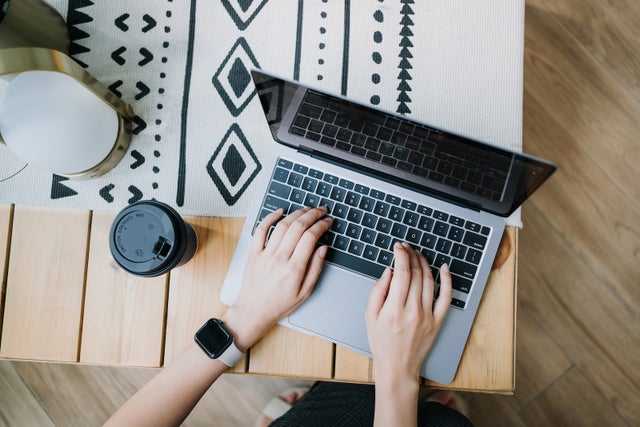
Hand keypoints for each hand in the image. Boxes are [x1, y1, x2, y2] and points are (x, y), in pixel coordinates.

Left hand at [223, 207, 332, 351]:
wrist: (253, 312)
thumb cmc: (279, 305)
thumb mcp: (305, 292)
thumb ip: (316, 269)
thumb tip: (323, 248)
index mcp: (294, 269)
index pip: (311, 237)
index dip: (322, 225)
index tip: (328, 221)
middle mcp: (279, 258)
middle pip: (298, 227)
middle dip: (312, 214)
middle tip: (321, 210)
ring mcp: (265, 254)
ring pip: (282, 225)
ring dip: (296, 213)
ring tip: (306, 210)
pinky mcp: (253, 253)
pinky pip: (261, 230)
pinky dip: (270, 217)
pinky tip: (280, 211)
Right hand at [365, 242, 451, 383]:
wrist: (398, 367)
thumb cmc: (382, 343)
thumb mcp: (370, 317)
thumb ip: (377, 292)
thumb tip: (389, 271)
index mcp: (394, 310)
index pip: (402, 273)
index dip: (401, 256)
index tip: (398, 247)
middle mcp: (413, 311)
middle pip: (416, 274)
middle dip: (411, 256)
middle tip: (407, 247)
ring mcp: (427, 316)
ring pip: (430, 281)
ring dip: (425, 263)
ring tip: (418, 254)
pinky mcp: (437, 321)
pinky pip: (446, 297)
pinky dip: (447, 281)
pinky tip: (444, 268)